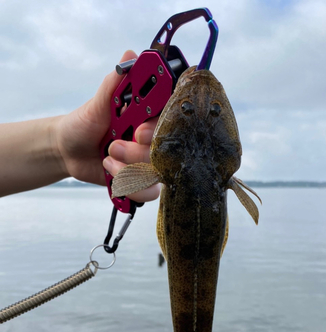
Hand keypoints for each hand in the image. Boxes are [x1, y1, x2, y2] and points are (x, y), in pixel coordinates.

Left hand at [56, 50, 159, 201]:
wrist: (67, 150)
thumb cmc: (82, 123)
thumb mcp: (96, 104)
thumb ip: (115, 84)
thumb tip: (130, 57)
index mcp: (148, 115)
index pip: (169, 120)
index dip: (159, 127)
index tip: (139, 130)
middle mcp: (152, 139)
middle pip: (164, 151)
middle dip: (137, 152)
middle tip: (114, 145)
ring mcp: (147, 161)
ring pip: (156, 173)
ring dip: (129, 169)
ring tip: (107, 157)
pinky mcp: (140, 181)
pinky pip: (147, 192)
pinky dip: (128, 185)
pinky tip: (110, 171)